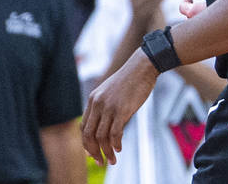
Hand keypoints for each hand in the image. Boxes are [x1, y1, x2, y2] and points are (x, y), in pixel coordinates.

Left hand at [82, 51, 156, 165]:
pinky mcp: (122, 109)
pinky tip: (119, 148)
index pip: (83, 127)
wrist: (144, 66)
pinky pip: (114, 133)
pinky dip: (115, 144)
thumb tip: (107, 127)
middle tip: (100, 161)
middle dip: (93, 152)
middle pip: (89, 135)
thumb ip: (106, 107)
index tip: (92, 152)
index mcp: (93, 99)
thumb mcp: (112, 91)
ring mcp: (109, 107)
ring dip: (106, 152)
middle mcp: (97, 104)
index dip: (86, 142)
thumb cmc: (132, 79)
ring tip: (112, 160)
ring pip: (101, 137)